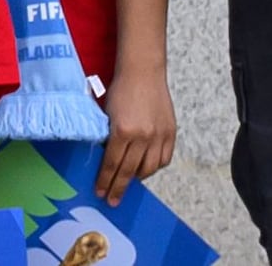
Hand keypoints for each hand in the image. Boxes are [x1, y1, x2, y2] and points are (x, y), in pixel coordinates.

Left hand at [99, 59, 179, 198]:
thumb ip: (108, 136)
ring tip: (127, 183)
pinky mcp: (170, 133)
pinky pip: (163, 159)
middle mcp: (142, 137)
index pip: (113, 164)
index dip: (106, 180)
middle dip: (119, 187)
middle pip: (130, 171)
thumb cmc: (120, 89)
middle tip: (112, 199)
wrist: (143, 72)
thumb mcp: (107, 113)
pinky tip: (145, 168)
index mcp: (122, 131)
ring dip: (137, 178)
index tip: (101, 192)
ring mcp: (158, 136)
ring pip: (149, 168)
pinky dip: (154, 167)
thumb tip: (106, 159)